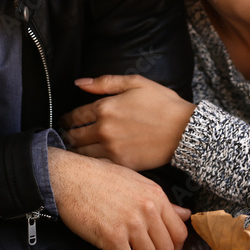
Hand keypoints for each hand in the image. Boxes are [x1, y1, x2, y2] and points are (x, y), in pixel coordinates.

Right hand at [48, 147, 189, 249]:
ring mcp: (131, 223)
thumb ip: (162, 201)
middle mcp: (148, 209)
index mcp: (156, 195)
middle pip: (168, 249)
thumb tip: (185, 214)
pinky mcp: (113, 236)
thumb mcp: (136, 182)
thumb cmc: (100, 178)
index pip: (180, 232)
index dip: (174, 247)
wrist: (70, 177)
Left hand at [60, 75, 195, 170]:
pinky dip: (90, 164)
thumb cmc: (163, 104)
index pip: (74, 115)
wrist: (185, 130)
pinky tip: (90, 162)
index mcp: (105, 108)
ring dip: (75, 151)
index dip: (66, 119)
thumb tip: (79, 83)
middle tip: (65, 136)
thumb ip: (104, 82)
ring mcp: (112, 149)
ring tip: (74, 150)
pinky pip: (97, 166)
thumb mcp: (135, 83)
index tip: (64, 121)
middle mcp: (104, 130)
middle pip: (74, 136)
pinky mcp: (122, 164)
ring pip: (82, 153)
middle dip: (67, 135)